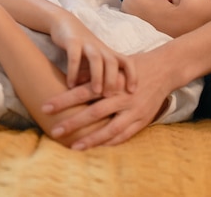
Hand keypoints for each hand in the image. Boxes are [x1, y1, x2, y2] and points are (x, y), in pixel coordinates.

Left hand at [42, 50, 171, 148]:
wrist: (164, 68)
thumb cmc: (134, 65)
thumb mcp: (114, 64)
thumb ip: (95, 74)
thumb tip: (71, 79)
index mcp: (112, 81)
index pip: (84, 91)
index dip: (64, 99)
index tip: (46, 107)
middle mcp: (122, 96)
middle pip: (94, 111)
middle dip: (73, 122)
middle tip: (55, 130)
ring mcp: (133, 110)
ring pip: (110, 128)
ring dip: (91, 139)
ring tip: (74, 147)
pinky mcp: (142, 119)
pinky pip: (124, 135)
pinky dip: (111, 142)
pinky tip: (97, 147)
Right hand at [48, 13, 136, 94]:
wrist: (65, 23)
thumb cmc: (82, 48)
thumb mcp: (95, 61)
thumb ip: (102, 75)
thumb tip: (110, 101)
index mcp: (108, 53)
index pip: (127, 62)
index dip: (133, 75)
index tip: (132, 91)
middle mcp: (100, 48)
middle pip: (113, 61)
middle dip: (114, 79)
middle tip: (110, 96)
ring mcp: (86, 44)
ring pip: (96, 58)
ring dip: (97, 76)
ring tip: (96, 92)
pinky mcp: (72, 41)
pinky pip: (74, 56)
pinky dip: (73, 71)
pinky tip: (70, 85)